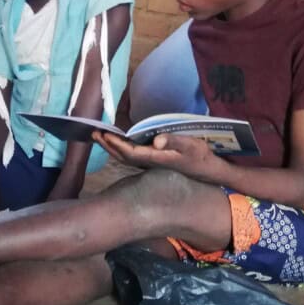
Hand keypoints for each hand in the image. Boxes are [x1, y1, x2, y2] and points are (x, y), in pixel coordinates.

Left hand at [92, 132, 223, 180]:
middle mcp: (151, 162)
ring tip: (100, 136)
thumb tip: (155, 141)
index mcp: (156, 158)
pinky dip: (122, 148)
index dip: (115, 144)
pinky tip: (118, 142)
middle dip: (108, 145)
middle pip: (123, 155)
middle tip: (94, 133)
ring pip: (126, 156)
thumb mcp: (191, 146)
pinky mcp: (155, 161)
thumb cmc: (201, 156)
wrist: (209, 171)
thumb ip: (174, 141)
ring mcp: (152, 162)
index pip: (130, 152)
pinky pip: (132, 155)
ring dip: (112, 147)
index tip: (103, 134)